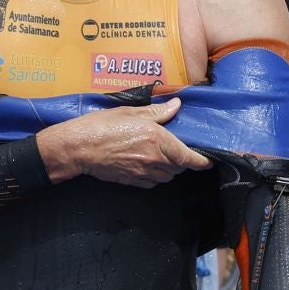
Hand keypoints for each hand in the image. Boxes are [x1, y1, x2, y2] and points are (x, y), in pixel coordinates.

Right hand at [36, 98, 211, 186]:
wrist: (79, 147)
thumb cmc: (102, 126)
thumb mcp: (130, 112)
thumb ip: (157, 112)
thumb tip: (176, 106)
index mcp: (158, 139)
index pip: (190, 158)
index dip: (202, 161)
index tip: (209, 160)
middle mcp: (154, 159)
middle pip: (180, 167)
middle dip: (183, 160)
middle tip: (177, 148)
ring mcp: (143, 173)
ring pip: (167, 177)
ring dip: (169, 169)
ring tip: (161, 156)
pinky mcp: (132, 181)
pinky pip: (152, 183)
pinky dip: (155, 177)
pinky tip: (147, 165)